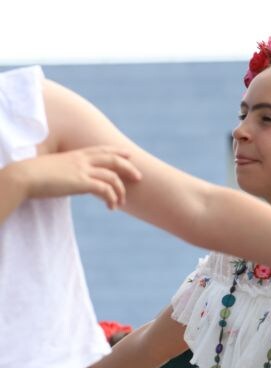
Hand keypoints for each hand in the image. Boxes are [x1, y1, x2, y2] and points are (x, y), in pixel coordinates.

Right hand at [12, 146, 140, 208]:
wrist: (24, 176)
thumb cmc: (36, 174)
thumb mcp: (57, 169)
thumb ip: (70, 172)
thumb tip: (78, 182)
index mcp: (76, 154)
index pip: (102, 150)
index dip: (117, 152)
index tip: (129, 155)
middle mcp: (82, 160)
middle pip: (113, 160)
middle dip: (129, 168)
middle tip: (139, 177)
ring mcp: (82, 170)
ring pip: (113, 177)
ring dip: (120, 191)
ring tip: (120, 203)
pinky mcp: (81, 183)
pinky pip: (105, 190)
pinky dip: (112, 198)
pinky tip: (111, 207)